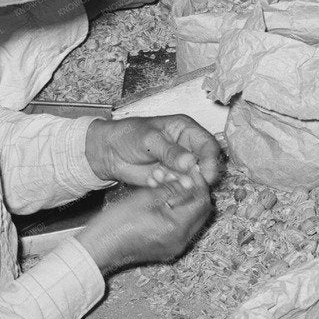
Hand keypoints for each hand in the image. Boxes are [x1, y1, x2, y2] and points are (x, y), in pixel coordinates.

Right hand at [76, 181, 212, 275]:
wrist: (98, 249)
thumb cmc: (116, 223)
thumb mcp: (145, 197)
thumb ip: (172, 188)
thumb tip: (190, 178)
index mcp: (176, 228)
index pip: (202, 201)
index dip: (199, 183)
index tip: (191, 170)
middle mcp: (180, 241)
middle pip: (201, 212)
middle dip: (195, 193)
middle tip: (184, 177)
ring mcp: (174, 248)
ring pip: (193, 220)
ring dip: (187, 203)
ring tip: (172, 188)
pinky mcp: (167, 251)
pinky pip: (182, 230)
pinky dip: (179, 215)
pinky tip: (165, 203)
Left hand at [86, 114, 225, 189]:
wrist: (107, 152)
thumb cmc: (128, 135)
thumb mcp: (150, 140)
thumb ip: (170, 151)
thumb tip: (190, 162)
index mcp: (186, 130)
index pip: (208, 145)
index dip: (210, 160)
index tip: (207, 176)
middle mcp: (186, 148)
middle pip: (203, 165)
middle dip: (195, 176)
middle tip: (184, 184)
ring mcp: (178, 165)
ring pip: (190, 179)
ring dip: (177, 182)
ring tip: (157, 176)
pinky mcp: (169, 179)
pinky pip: (176, 188)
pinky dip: (167, 187)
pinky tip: (151, 180)